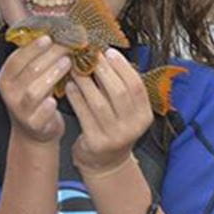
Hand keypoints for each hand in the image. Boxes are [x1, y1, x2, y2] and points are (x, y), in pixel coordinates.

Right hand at [0, 36, 67, 143]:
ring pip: (34, 90)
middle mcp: (9, 92)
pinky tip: (58, 98)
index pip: (17, 58)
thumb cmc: (35, 98)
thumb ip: (36, 58)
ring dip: (53, 74)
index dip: (33, 47)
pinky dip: (48, 105)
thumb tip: (55, 32)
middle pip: (30, 70)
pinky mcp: (33, 124)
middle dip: (50, 56)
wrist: (34, 131)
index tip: (50, 37)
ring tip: (68, 63)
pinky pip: (40, 113)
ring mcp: (20, 109)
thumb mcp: (29, 77)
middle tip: (68, 46)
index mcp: (6, 77)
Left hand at [67, 48, 152, 174]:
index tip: (109, 51)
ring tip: (75, 67)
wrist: (106, 162)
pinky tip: (69, 85)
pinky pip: (84, 114)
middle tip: (89, 55)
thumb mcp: (125, 111)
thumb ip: (120, 88)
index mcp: (144, 115)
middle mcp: (133, 126)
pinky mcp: (96, 142)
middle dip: (103, 70)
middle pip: (119, 92)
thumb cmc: (113, 128)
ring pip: (99, 102)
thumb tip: (106, 56)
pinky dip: (76, 98)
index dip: (123, 67)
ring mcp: (115, 136)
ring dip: (86, 82)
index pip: (136, 86)